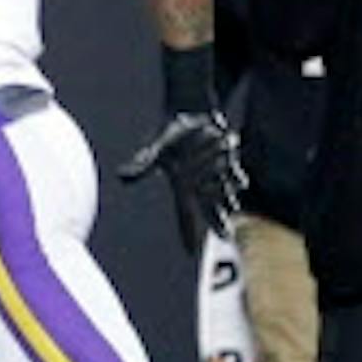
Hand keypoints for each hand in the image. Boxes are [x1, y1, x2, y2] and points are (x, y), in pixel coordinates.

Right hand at [117, 112, 245, 250]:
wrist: (188, 107)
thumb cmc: (171, 127)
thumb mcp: (156, 147)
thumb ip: (142, 164)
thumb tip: (121, 177)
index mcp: (180, 184)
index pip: (184, 214)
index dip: (187, 233)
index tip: (190, 253)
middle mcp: (196, 181)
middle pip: (208, 209)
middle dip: (217, 223)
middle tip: (225, 236)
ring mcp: (211, 171)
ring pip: (223, 193)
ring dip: (227, 196)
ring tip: (232, 207)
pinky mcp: (224, 160)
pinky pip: (234, 176)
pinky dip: (234, 176)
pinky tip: (239, 182)